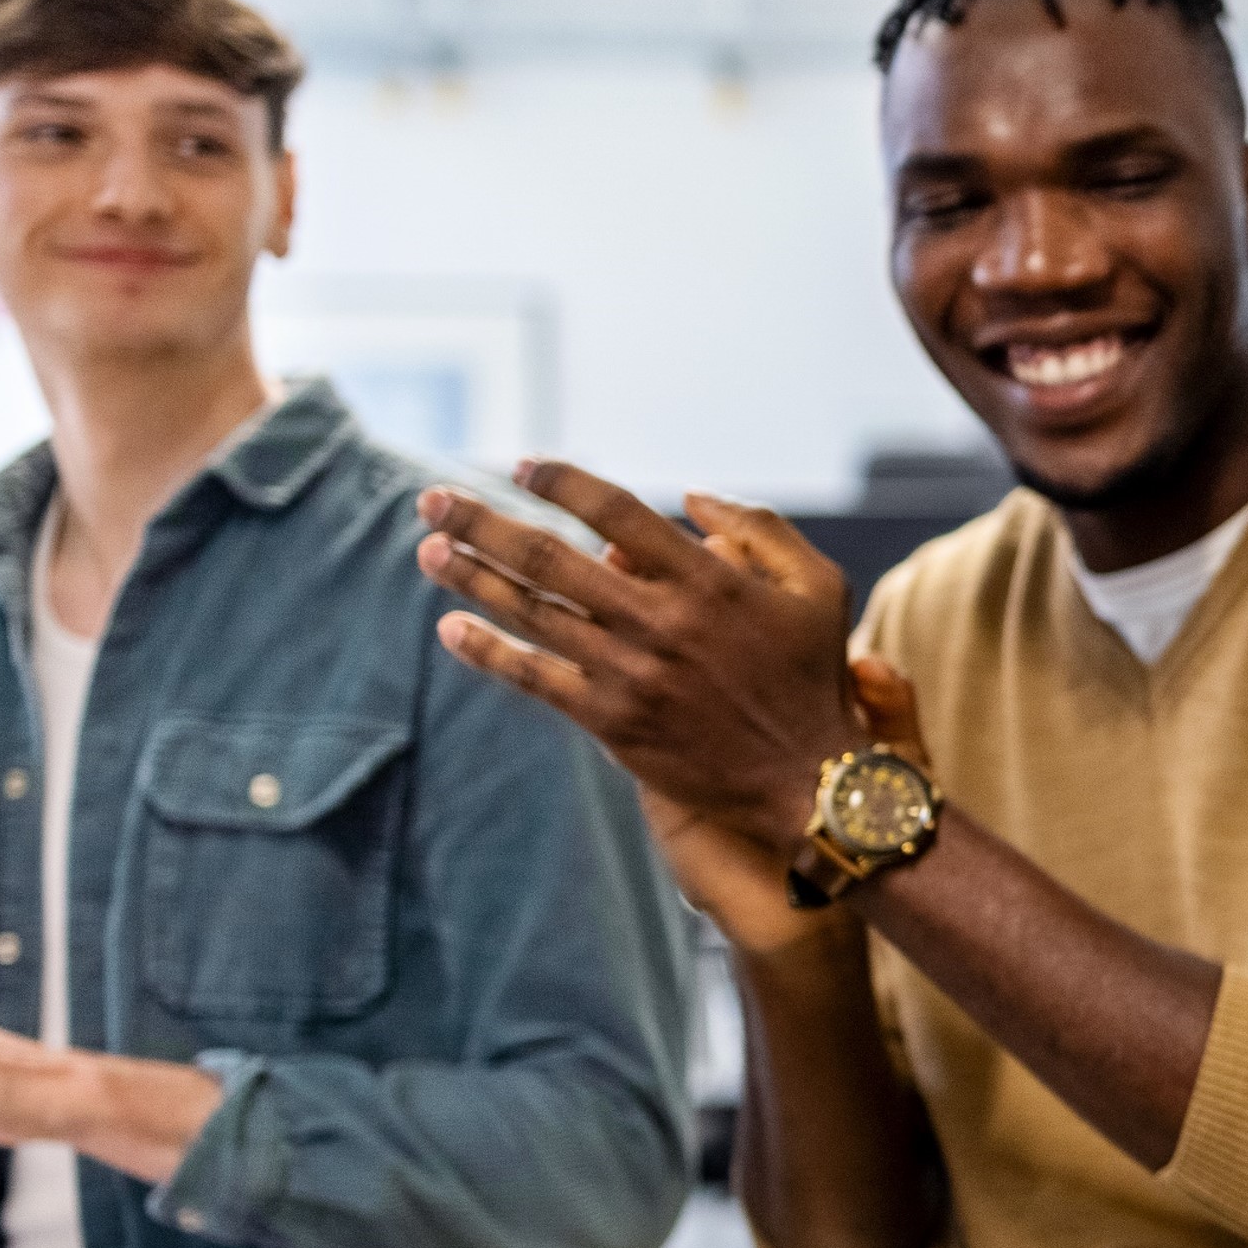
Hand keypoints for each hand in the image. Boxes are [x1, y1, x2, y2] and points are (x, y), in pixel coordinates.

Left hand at [417, 470, 865, 853]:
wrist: (810, 780)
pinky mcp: (613, 721)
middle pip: (550, 558)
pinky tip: (451, 630)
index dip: (564, 484)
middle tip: (431, 498)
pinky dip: (489, 652)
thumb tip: (690, 497)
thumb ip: (760, 528)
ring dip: (471, 579)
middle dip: (482, 523)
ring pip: (533, 614)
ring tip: (428, 550)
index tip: (524, 467)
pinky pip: (536, 679)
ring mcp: (632, 673)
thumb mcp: (819, 585)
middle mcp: (662, 621)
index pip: (617, 512)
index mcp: (709, 579)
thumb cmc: (813, 676)